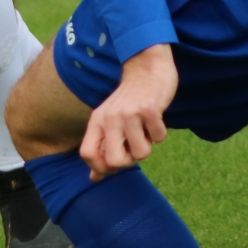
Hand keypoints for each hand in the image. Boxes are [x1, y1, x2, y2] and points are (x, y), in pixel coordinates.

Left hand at [81, 44, 176, 180]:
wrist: (146, 69)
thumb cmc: (129, 101)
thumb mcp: (108, 121)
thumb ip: (101, 148)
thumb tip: (94, 179)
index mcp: (97, 121)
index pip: (87, 155)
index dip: (101, 167)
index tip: (115, 162)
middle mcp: (110, 117)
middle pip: (115, 161)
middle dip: (129, 160)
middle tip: (134, 145)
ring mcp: (129, 113)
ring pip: (141, 154)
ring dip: (148, 144)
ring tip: (145, 127)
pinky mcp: (149, 109)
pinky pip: (159, 138)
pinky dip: (160, 133)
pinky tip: (155, 118)